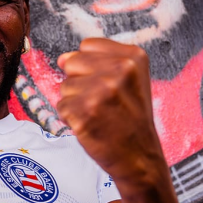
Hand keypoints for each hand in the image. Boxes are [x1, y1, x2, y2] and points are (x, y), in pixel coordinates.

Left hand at [56, 39, 165, 188]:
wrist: (140, 157)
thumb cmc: (132, 120)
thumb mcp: (131, 81)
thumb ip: (99, 62)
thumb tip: (63, 59)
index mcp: (134, 57)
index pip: (87, 46)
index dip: (92, 67)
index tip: (110, 86)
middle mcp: (120, 70)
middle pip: (72, 62)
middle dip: (81, 82)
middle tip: (103, 103)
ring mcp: (102, 91)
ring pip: (65, 86)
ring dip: (76, 102)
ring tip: (99, 115)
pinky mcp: (85, 112)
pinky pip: (61, 106)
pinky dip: (71, 119)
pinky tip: (92, 126)